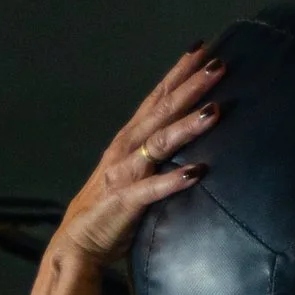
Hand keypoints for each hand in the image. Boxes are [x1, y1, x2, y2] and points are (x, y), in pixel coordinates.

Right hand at [55, 48, 223, 266]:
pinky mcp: (125, 202)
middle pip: (162, 110)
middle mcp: (126, 149)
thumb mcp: (135, 173)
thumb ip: (157, 156)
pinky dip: (173, 181)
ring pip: (160, 143)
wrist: (77, 244)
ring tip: (215, 110)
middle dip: (191, 86)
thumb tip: (188, 141)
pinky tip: (196, 173)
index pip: (157, 98)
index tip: (203, 49)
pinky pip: (152, 189)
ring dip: (187, 125)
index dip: (178, 73)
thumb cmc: (111, 210)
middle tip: (218, 65)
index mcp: (129, 139)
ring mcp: (124, 174)